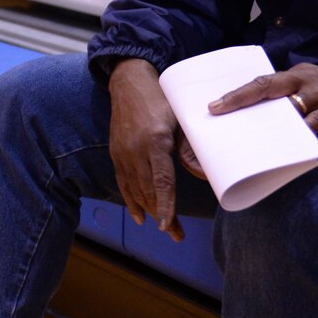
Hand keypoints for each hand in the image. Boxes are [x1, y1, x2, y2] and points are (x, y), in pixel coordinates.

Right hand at [108, 59, 187, 241]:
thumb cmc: (161, 99)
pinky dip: (131, 200)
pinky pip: (123, 182)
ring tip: (166, 229)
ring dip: (150, 211)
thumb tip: (202, 174)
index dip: (166, 205)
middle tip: (177, 235)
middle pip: (148, 191)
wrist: (129, 83)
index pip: (161, 181)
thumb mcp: (181, 119)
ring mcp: (123, 153)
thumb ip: (190, 147)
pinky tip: (140, 215)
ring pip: (136, 190)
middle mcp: (135, 150)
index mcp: (155, 141)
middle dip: (162, 215)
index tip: (168, 226)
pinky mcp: (116, 153)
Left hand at [210, 64, 317, 150]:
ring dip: (270, 119)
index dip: (237, 94)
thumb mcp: (310, 107)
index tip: (214, 106)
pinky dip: (305, 128)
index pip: (262, 82)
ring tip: (249, 133)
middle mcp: (309, 78)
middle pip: (268, 84)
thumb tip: (253, 129)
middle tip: (219, 109)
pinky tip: (292, 140)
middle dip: (241, 97)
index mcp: (298, 75)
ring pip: (292, 102)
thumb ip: (288, 111)